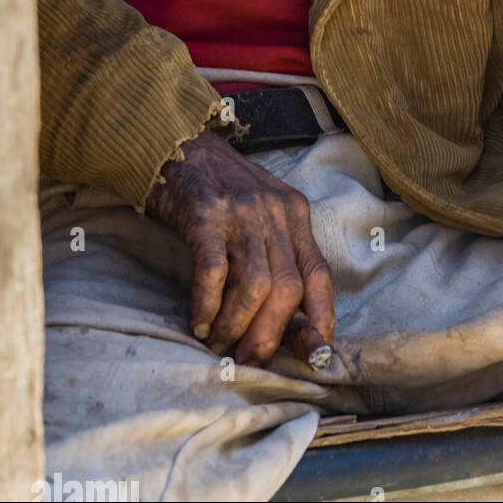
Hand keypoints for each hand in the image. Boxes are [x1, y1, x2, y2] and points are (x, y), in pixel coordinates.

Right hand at [144, 130, 334, 368]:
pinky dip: (208, 304)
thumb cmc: (222, 190)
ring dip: (237, 325)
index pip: (319, 275)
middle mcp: (276, 212)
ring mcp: (242, 212)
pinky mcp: (205, 214)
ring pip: (256, 284)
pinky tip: (198, 322)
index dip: (320, 319)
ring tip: (218, 343)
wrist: (182, 145)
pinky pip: (214, 270)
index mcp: (296, 215)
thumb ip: (278, 261)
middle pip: (288, 288)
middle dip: (270, 334)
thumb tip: (293, 328)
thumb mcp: (262, 218)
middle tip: (248, 358)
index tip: (313, 355)